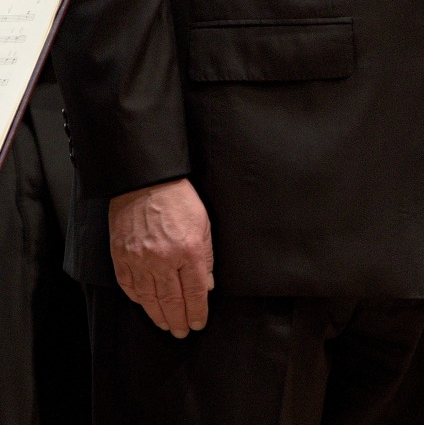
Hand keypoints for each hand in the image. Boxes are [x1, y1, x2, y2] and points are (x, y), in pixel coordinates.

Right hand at [108, 178, 213, 337]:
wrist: (145, 183)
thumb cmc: (180, 200)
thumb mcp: (204, 224)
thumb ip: (206, 257)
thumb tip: (207, 284)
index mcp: (188, 250)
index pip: (194, 291)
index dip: (197, 311)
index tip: (199, 323)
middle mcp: (163, 260)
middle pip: (172, 300)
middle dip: (179, 319)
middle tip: (182, 332)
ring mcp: (139, 260)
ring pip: (149, 298)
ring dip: (159, 316)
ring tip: (167, 325)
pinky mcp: (121, 257)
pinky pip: (129, 286)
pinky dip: (138, 300)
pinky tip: (146, 306)